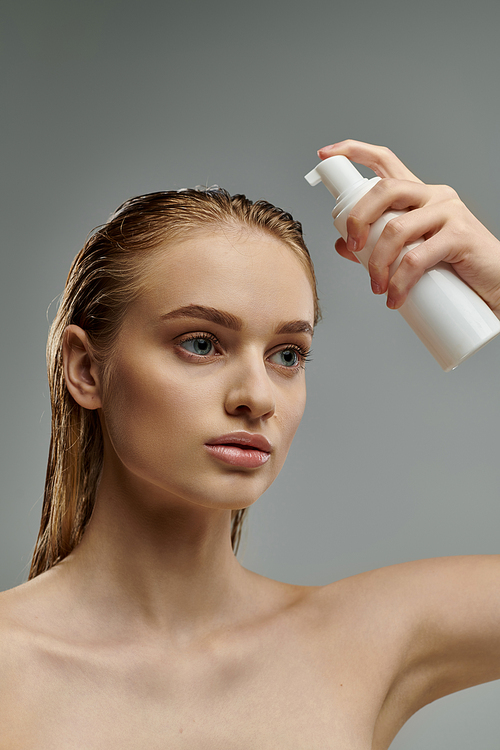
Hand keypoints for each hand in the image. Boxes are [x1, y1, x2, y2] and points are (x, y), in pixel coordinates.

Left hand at [318, 140, 499, 313]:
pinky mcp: (460, 236)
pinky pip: (417, 257)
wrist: (495, 285)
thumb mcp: (411, 253)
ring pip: (396, 228)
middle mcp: (434, 195)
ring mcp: (449, 212)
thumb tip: (343, 245)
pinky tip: (395, 298)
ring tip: (378, 289)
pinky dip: (400, 282)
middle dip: (358, 218)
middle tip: (353, 249)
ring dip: (377, 263)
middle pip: (384, 189)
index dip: (353, 151)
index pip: (384, 160)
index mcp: (419, 195)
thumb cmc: (455, 268)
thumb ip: (378, 246)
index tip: (326, 153)